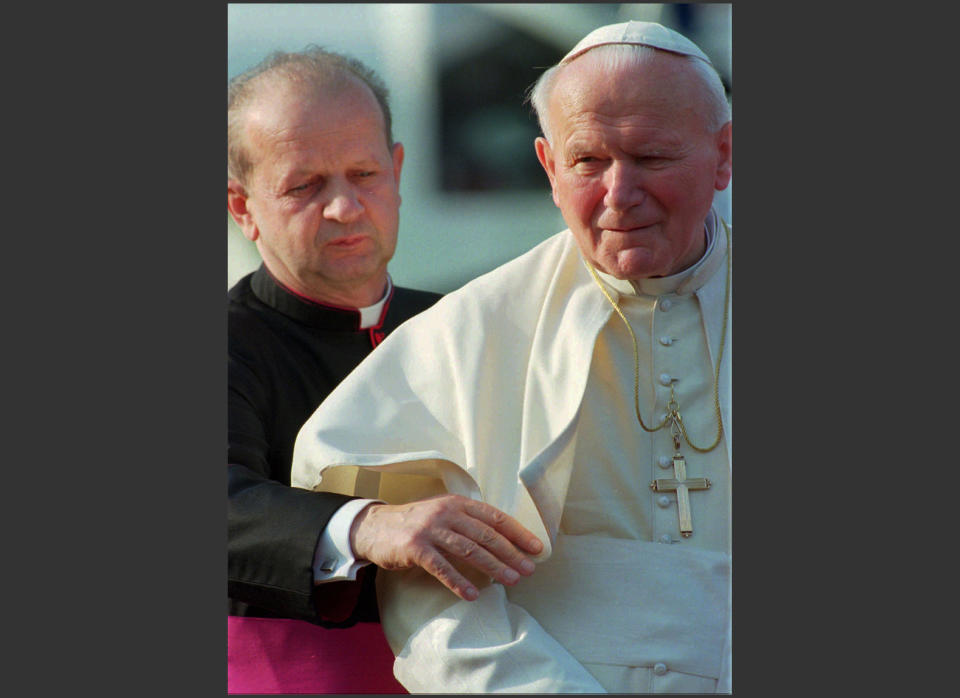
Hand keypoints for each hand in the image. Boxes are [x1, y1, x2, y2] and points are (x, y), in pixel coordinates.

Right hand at [349, 493, 543, 600]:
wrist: (375, 527)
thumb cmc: (416, 523)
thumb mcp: (444, 514)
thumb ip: (468, 522)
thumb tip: (504, 542)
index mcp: (458, 503)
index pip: (495, 517)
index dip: (518, 533)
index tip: (536, 548)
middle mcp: (446, 512)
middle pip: (486, 535)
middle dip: (510, 553)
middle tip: (528, 569)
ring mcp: (431, 529)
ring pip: (469, 550)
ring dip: (493, 567)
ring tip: (510, 581)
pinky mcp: (415, 548)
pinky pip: (442, 567)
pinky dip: (458, 581)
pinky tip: (472, 594)